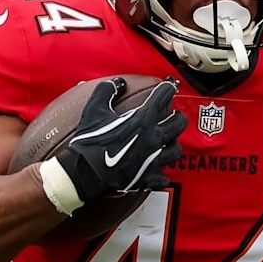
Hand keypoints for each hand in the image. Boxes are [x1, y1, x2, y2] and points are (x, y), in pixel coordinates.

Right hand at [55, 78, 186, 204]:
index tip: (169, 87)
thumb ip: (107, 91)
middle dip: (178, 116)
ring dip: (173, 143)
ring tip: (168, 141)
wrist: (84, 173)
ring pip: (176, 150)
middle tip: (174, 114)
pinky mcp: (148, 178)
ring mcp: (153, 159)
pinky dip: (163, 173)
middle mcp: (153, 138)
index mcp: (142, 119)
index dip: (168, 89)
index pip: (163, 97)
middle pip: (179, 123)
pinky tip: (159, 170)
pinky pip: (164, 177)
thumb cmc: (89, 141)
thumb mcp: (93, 109)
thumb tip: (118, 83)